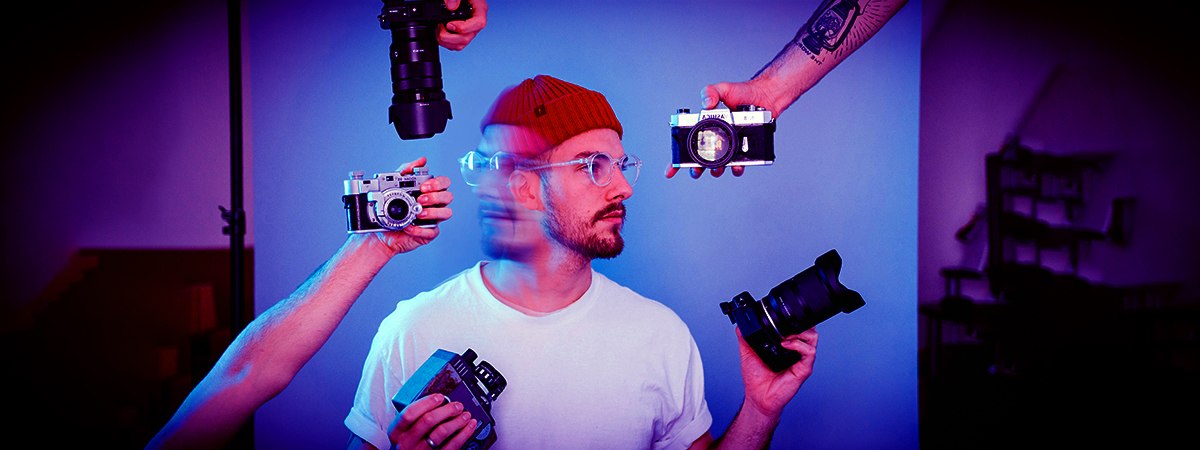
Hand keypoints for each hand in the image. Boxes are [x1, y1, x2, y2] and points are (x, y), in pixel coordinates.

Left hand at [366, 157, 453, 257]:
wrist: (381, 231)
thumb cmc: (389, 209)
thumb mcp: (394, 186)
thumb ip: (407, 170)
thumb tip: (421, 161)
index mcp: (429, 192)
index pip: (444, 183)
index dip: (438, 183)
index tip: (424, 186)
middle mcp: (434, 204)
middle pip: (448, 196)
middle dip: (435, 197)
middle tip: (420, 199)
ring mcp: (433, 219)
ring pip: (447, 213)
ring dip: (433, 212)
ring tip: (418, 213)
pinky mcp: (429, 233)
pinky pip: (433, 231)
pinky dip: (421, 229)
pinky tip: (410, 227)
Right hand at [387, 394, 478, 449]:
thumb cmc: (406, 441)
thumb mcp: (402, 428)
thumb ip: (414, 415)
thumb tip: (437, 400)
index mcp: (397, 431)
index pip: (410, 413)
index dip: (426, 402)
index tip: (440, 397)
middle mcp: (407, 442)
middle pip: (428, 421)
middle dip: (446, 410)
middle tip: (457, 405)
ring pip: (441, 432)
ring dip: (457, 421)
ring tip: (465, 415)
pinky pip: (452, 445)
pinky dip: (464, 434)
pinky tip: (469, 426)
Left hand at [437, 0, 487, 50]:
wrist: (456, 0)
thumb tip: (451, 6)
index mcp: (480, 10)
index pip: (479, 23)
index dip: (464, 27)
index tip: (449, 25)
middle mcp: (476, 22)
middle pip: (467, 37)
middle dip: (449, 37)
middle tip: (439, 27)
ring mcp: (470, 31)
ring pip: (461, 44)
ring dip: (446, 41)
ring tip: (437, 30)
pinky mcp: (463, 36)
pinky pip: (456, 45)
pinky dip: (446, 43)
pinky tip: (439, 33)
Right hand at [664, 79, 781, 179]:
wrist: (764, 96)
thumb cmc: (742, 93)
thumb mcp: (722, 88)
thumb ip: (710, 92)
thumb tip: (706, 104)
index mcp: (706, 128)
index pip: (687, 146)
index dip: (677, 161)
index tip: (671, 170)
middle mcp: (716, 139)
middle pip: (701, 161)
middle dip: (696, 170)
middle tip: (697, 171)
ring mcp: (730, 146)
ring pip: (718, 166)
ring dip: (715, 171)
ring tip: (717, 168)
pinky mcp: (744, 150)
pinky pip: (739, 163)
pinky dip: (737, 168)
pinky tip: (737, 166)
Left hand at [737, 327, 817, 417]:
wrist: (757, 396)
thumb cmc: (756, 378)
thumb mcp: (748, 353)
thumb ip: (745, 338)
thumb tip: (739, 325)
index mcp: (787, 346)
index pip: (798, 327)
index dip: (794, 319)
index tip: (781, 317)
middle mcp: (797, 351)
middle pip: (810, 329)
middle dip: (798, 323)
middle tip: (783, 326)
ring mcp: (802, 360)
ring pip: (813, 338)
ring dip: (800, 332)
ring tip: (785, 336)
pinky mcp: (804, 369)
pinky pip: (809, 352)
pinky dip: (799, 345)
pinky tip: (786, 345)